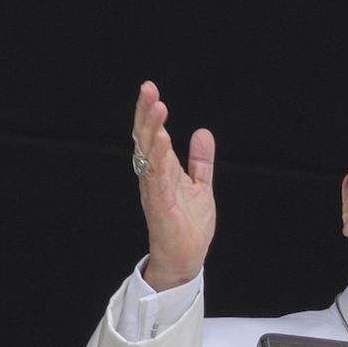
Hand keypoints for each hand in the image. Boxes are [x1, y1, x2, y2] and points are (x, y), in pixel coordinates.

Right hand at [131, 80, 216, 290]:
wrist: (186, 258)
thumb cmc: (188, 225)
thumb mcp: (200, 185)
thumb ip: (200, 160)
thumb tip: (202, 132)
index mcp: (162, 170)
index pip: (152, 135)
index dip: (150, 113)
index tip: (150, 89)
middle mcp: (154, 176)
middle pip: (145, 139)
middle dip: (146, 113)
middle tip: (148, 89)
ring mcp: (155, 190)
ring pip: (149, 154)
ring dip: (152, 130)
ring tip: (157, 107)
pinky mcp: (160, 204)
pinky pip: (156, 177)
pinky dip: (158, 157)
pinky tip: (161, 140)